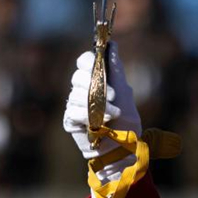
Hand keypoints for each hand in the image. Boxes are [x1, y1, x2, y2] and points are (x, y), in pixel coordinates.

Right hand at [63, 42, 141, 159]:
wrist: (123, 152)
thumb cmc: (127, 124)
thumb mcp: (126, 94)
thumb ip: (116, 71)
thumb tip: (113, 45)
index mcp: (97, 80)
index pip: (84, 61)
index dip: (87, 60)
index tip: (97, 64)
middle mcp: (84, 90)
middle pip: (77, 76)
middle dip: (94, 84)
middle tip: (113, 96)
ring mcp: (75, 105)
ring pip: (75, 94)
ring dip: (96, 104)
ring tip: (113, 115)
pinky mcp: (70, 120)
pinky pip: (73, 110)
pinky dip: (87, 116)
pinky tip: (97, 124)